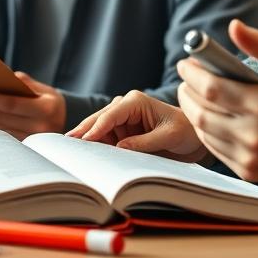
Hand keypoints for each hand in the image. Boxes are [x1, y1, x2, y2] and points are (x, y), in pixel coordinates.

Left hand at [0, 73, 63, 139]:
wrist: (65, 121)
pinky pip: (2, 134)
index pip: (10, 103)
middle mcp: (41, 128)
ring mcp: (32, 141)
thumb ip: (22, 82)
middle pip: (1, 118)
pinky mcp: (25, 146)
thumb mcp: (43, 88)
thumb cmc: (50, 101)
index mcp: (46, 109)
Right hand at [67, 90, 207, 162]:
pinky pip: (105, 139)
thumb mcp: (167, 136)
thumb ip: (144, 142)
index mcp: (136, 101)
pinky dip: (96, 148)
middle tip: (65, 144)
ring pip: (98, 130)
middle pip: (98, 120)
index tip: (83, 140)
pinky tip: (85, 156)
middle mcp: (125, 107)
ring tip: (71, 153)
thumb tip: (120, 148)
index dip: (96, 128)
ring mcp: (121, 119)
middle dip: (83, 131)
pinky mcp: (121, 132)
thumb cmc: (185, 131)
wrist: (192, 137)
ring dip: (88, 141)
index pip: (111, 114)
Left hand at [176, 19, 257, 180]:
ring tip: (192, 94)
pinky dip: (205, 130)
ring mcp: (251, 157)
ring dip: (192, 110)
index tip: (185, 63)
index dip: (193, 74)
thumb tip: (233, 26)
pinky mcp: (250, 171)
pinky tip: (207, 116)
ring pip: (204, 131)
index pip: (212, 89)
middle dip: (187, 91)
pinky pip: (214, 149)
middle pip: (202, 112)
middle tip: (185, 78)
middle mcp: (255, 135)